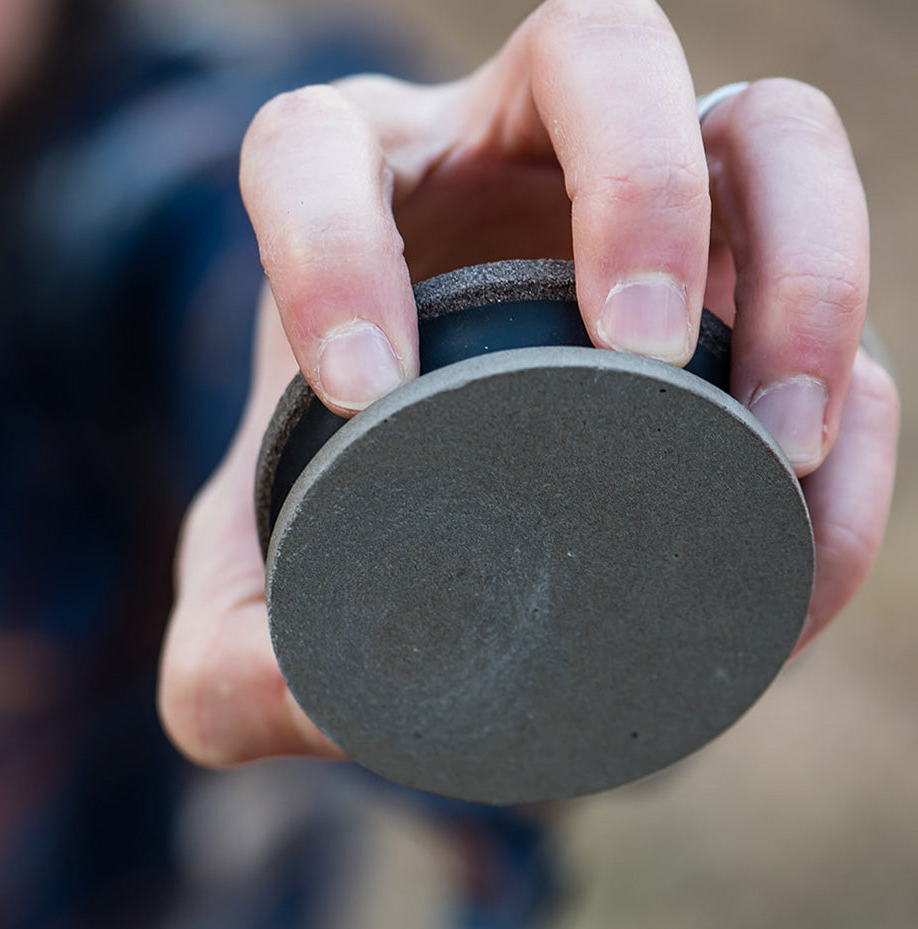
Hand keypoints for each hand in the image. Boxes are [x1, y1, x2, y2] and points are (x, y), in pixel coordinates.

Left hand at [158, 0, 898, 766]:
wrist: (445, 521)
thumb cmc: (334, 518)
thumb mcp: (259, 586)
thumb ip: (238, 658)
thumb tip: (310, 699)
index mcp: (357, 192)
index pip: (320, 154)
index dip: (334, 244)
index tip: (370, 394)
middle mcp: (505, 161)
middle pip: (599, 52)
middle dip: (637, 185)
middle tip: (638, 356)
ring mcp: (644, 204)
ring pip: (768, 135)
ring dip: (805, 263)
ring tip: (783, 440)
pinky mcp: (738, 279)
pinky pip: (827, 286)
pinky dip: (856, 392)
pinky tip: (813, 511)